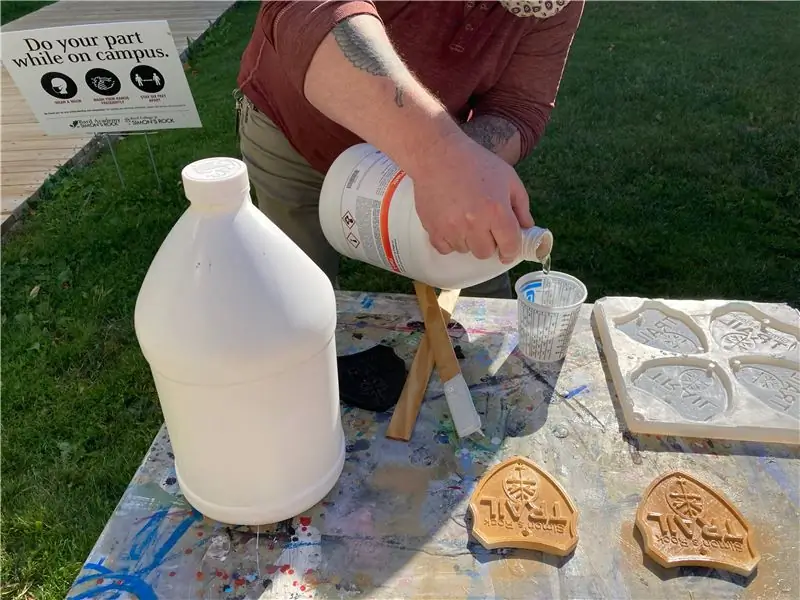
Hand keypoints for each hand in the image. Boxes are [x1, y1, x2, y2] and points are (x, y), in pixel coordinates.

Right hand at [411, 137, 534, 262]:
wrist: (438, 154)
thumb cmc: (476, 163)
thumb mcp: (508, 178)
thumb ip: (521, 205)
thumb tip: (526, 227)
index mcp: (496, 210)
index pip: (509, 245)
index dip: (511, 251)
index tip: (508, 250)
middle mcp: (474, 223)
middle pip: (485, 252)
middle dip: (489, 243)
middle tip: (485, 228)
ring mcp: (451, 228)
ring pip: (465, 250)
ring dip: (468, 241)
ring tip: (466, 220)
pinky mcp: (433, 228)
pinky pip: (445, 249)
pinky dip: (450, 241)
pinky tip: (452, 225)